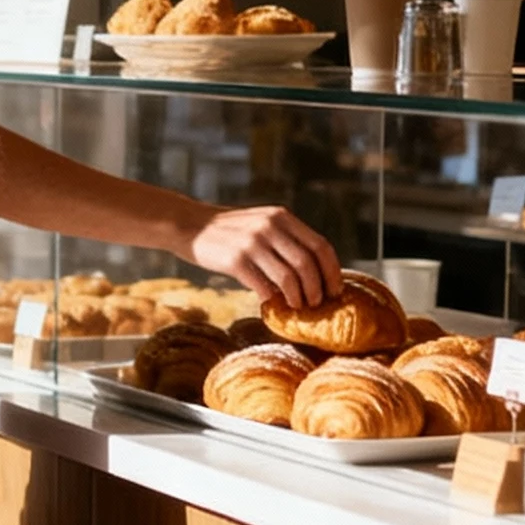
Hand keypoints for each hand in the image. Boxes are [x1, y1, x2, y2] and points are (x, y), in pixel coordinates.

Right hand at [186, 205, 339, 309]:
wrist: (189, 225)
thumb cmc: (229, 230)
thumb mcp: (261, 223)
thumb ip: (285, 238)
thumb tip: (315, 270)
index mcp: (281, 216)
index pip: (320, 245)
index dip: (332, 271)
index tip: (335, 290)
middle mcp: (269, 226)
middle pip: (307, 264)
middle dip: (317, 289)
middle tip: (317, 304)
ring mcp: (252, 242)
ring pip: (288, 277)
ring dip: (298, 298)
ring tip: (297, 307)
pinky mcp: (235, 260)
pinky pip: (262, 285)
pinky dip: (272, 299)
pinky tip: (271, 304)